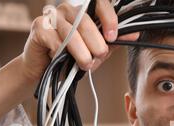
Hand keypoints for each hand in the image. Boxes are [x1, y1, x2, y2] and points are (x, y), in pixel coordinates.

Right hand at [20, 0, 137, 81]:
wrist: (46, 71)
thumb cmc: (72, 58)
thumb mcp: (97, 51)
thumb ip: (113, 42)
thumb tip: (134, 34)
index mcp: (84, 11)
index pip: (100, 3)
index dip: (108, 18)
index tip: (112, 37)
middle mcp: (68, 9)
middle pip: (86, 21)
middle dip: (96, 43)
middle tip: (99, 56)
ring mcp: (52, 16)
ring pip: (71, 32)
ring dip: (81, 52)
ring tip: (86, 64)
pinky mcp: (39, 27)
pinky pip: (55, 40)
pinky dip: (61, 53)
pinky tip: (62, 59)